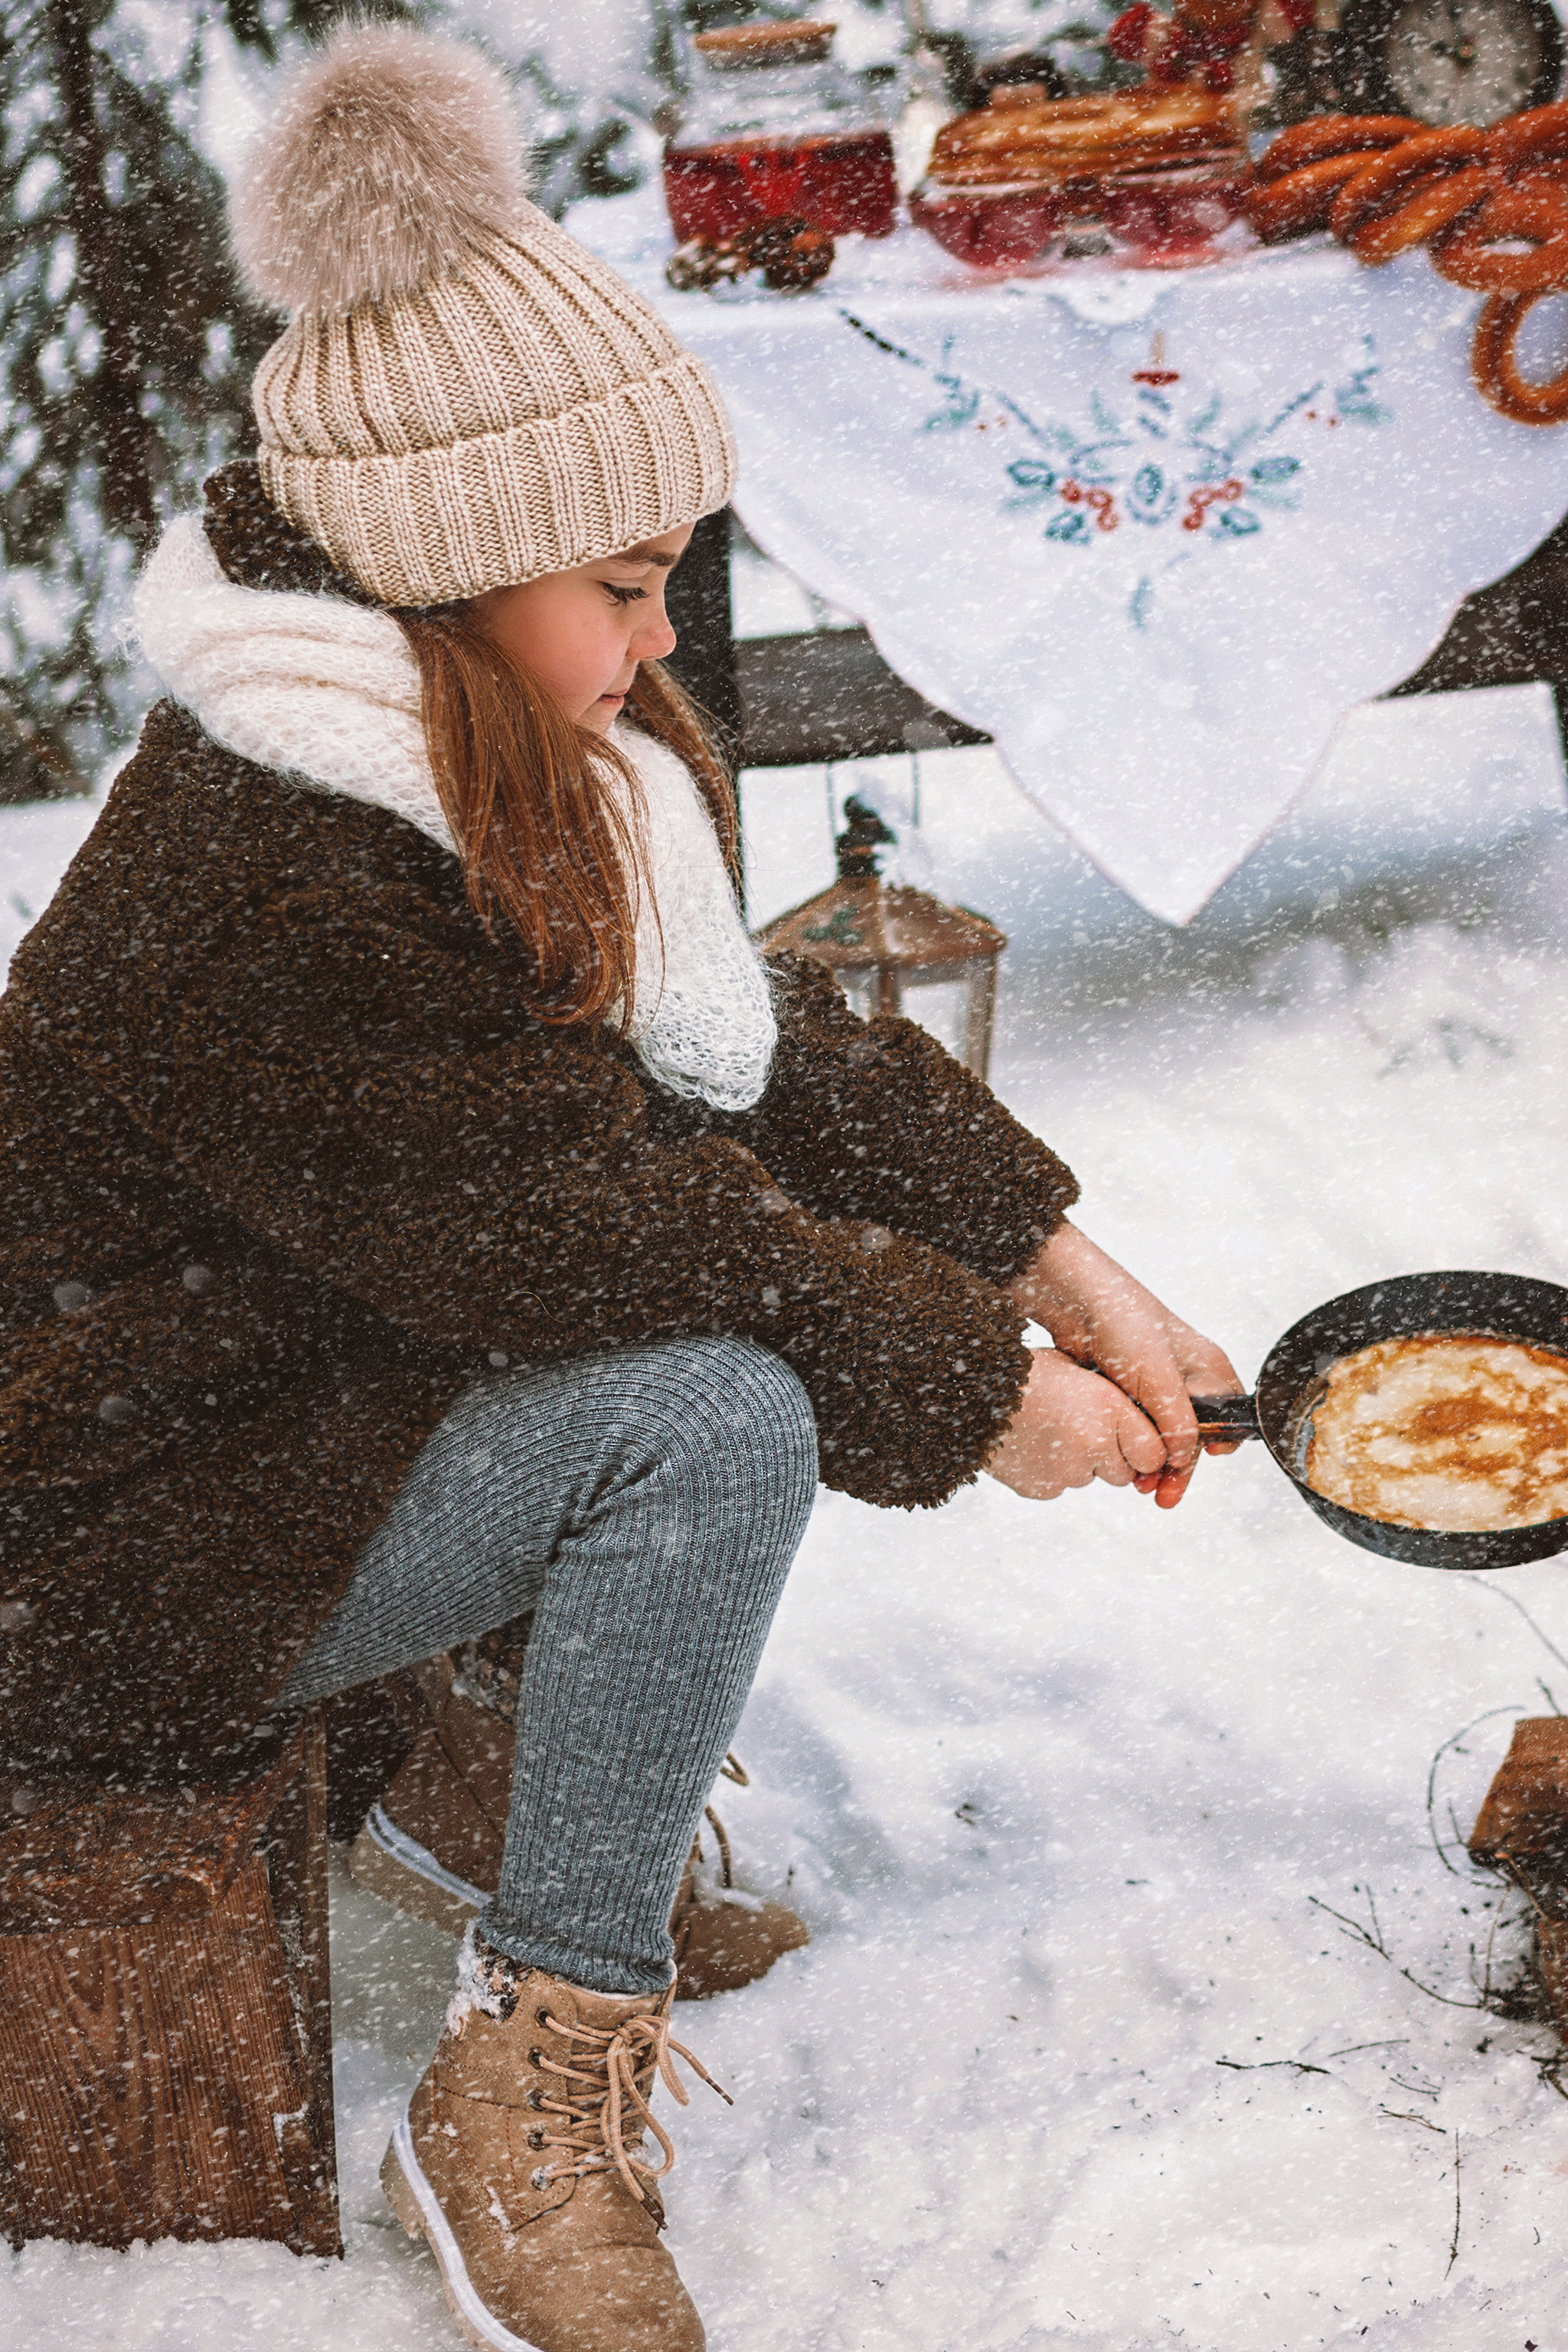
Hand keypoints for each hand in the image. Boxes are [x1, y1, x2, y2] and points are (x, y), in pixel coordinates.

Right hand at [985, 1346, 1167, 1499]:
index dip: (1145, 1448)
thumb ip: (1116, 1404)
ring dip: (1081, 1463)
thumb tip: (1145, 1433)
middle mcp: (1095, 1444)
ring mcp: (1069, 1472)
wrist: (973, 1394)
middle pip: (1125, 1473)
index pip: (1154, 1453)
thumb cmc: (1030, 1375)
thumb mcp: (1079, 1373)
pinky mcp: (1044, 1489)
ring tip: (1051, 1431)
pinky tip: (1032, 1444)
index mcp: (1109, 1409)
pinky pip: (1060, 1486)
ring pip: (1091, 1478)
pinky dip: (1052, 1471)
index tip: (1132, 1439)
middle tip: (1084, 1430)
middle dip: (1113, 1457)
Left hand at [1006, 1220, 1243, 1508]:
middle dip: (1178, 1467)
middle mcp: (1187, 1378)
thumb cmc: (1124, 1322)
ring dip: (1153, 1464)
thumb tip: (1185, 1460)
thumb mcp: (1159, 1378)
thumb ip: (1179, 1422)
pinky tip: (1123, 1463)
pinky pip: (1137, 1430)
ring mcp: (1155, 1386)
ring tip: (1139, 1486)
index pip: (1229, 1418)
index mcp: (1209, 1367)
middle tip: (1161, 1494)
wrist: (1073, 1302)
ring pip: (1162, 1437)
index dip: (1218, 1444)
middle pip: (1193, 1436)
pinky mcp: (1127, 1393)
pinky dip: (1132, 1448)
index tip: (1203, 1463)